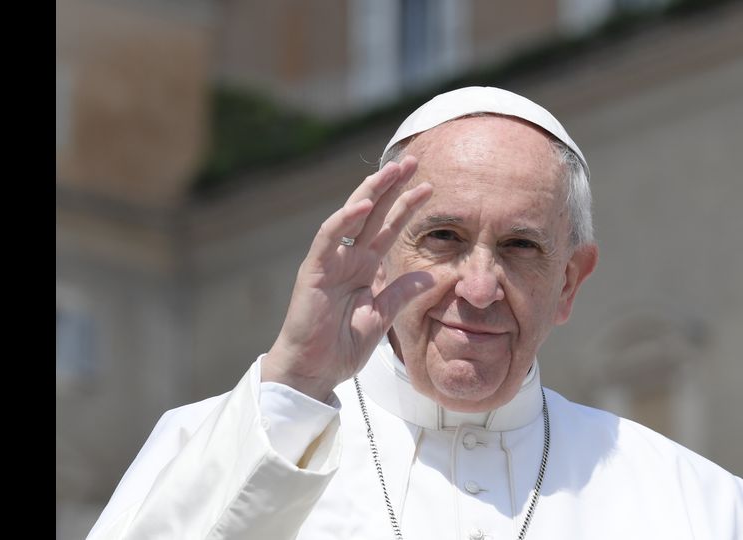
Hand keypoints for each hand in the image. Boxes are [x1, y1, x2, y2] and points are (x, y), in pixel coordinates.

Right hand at [262, 156, 433, 400]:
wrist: (313, 371)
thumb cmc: (341, 347)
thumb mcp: (382, 317)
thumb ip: (401, 292)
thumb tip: (429, 274)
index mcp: (364, 268)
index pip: (388, 229)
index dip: (407, 207)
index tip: (428, 187)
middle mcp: (348, 258)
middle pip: (373, 214)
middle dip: (392, 187)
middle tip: (412, 162)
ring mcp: (330, 261)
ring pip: (351, 217)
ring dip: (370, 192)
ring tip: (391, 171)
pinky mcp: (314, 270)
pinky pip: (329, 239)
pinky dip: (344, 220)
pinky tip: (363, 205)